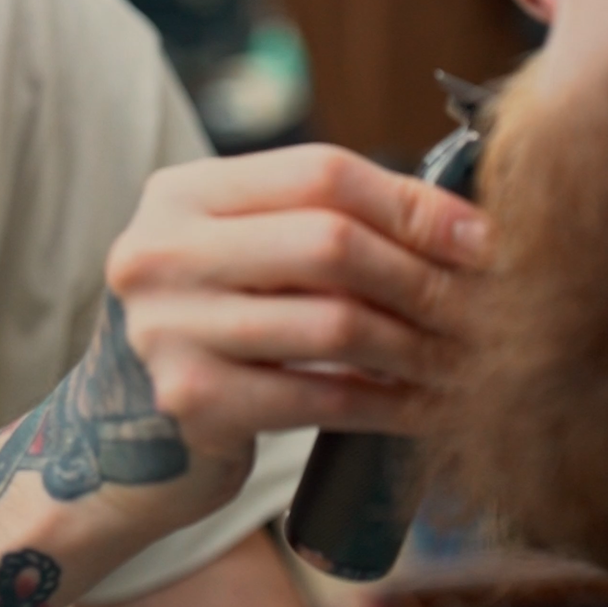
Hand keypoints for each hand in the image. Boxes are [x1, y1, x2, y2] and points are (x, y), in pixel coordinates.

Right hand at [106, 143, 489, 456]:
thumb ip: (320, 224)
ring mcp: (168, 328)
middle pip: (330, 241)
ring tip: (469, 358)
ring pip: (335, 323)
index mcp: (180, 193)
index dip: (411, 202)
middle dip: (424, 276)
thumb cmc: (212, 327)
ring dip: (420, 345)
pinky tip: (428, 407)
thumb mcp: (243, 254)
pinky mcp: (191, 403)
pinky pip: (321, 398)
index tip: (480, 239)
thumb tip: (468, 230)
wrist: (122, 434)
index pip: (319, 172)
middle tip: (485, 307)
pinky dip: (388, 404)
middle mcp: (162, 251)